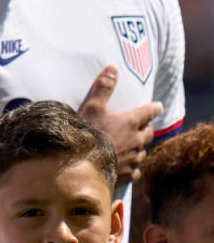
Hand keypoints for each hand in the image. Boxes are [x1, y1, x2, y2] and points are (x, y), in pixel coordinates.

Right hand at [77, 65, 161, 184]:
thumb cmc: (87, 133)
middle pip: (148, 133)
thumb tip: (113, 68)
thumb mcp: (92, 107)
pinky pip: (136, 169)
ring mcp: (133, 159)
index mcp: (129, 123)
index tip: (158, 106)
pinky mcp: (127, 174)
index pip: (147, 113)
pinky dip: (134, 166)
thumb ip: (103, 88)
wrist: (83, 165)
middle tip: (145, 125)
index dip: (153, 108)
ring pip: (142, 151)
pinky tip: (128, 166)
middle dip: (147, 128)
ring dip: (140, 146)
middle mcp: (136, 141)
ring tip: (134, 145)